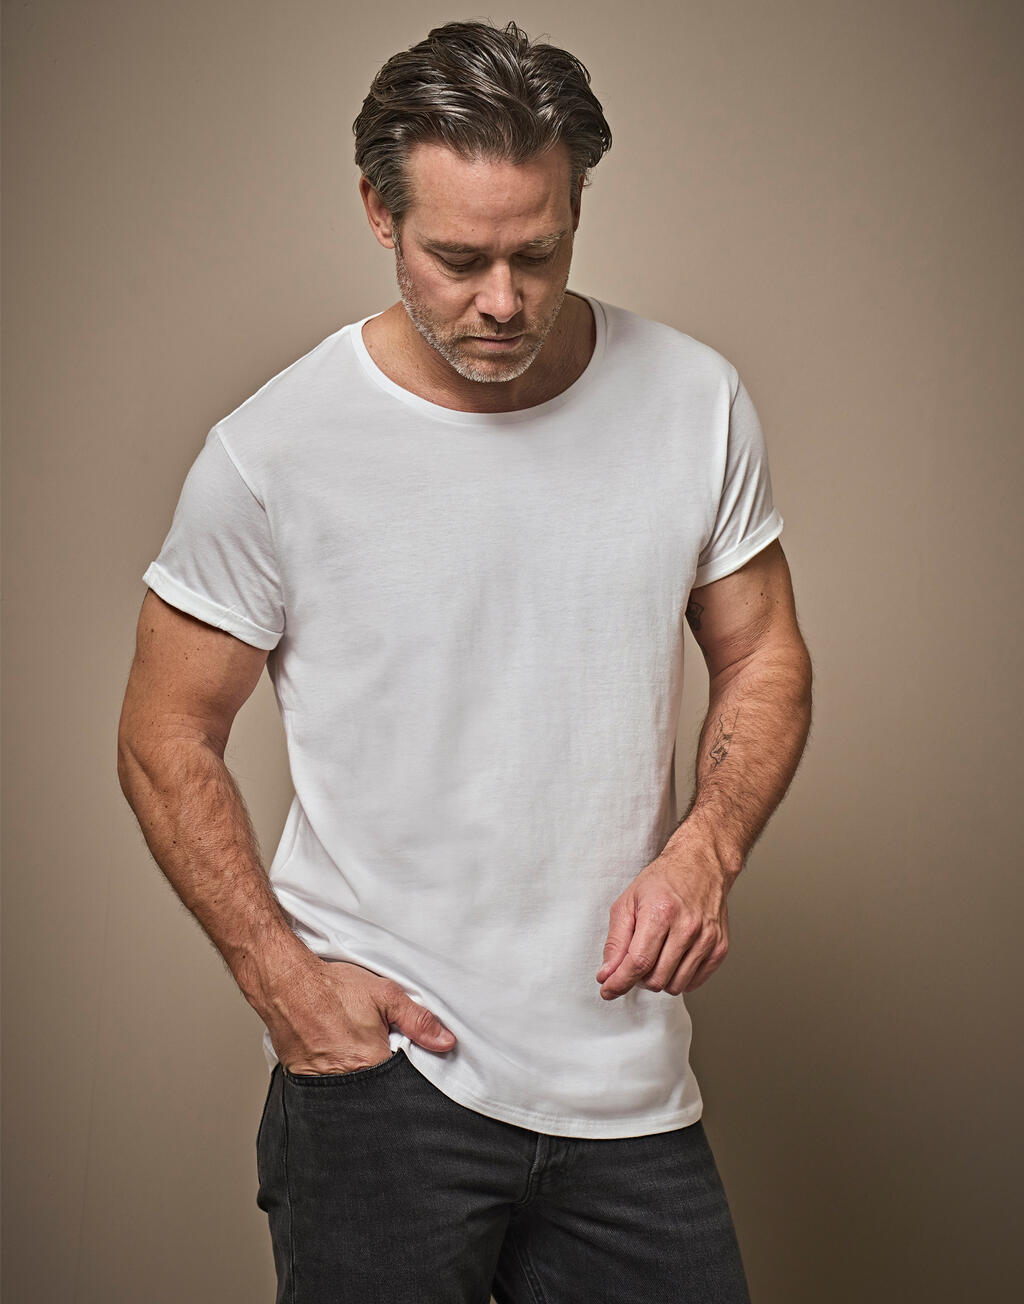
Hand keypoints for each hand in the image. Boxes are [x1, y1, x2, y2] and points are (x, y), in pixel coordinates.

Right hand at [259, 956, 456, 1074]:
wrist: (287, 985)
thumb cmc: (332, 989)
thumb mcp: (384, 996)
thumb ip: (417, 1020)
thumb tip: (445, 1041)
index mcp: (370, 1063)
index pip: (401, 1085)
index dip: (407, 1076)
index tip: (407, 1065)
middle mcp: (346, 1081)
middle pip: (376, 1092)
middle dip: (383, 1079)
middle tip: (375, 1051)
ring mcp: (321, 1084)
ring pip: (352, 1092)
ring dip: (359, 1079)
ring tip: (353, 1050)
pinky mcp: (304, 1080)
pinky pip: (327, 1088)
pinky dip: (336, 1076)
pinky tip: (336, 1056)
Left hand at [596, 837, 735, 998]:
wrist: (701, 865)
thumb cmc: (662, 881)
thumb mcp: (628, 903)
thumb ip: (615, 942)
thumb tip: (607, 974)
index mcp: (661, 913)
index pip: (638, 962)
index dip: (619, 982)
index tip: (607, 990)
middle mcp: (687, 927)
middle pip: (656, 978)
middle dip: (638, 978)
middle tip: (635, 961)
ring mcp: (707, 938)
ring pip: (675, 985)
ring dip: (658, 980)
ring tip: (655, 958)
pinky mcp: (720, 948)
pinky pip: (693, 983)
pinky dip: (678, 978)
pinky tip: (672, 959)